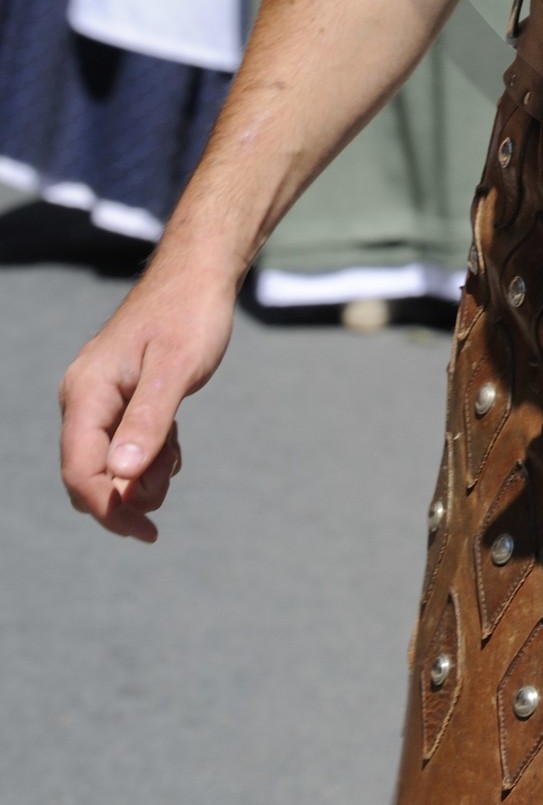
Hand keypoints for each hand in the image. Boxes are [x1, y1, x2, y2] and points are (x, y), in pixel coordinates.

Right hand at [58, 263, 236, 541]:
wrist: (201, 273)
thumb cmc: (190, 314)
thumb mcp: (175, 370)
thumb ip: (148, 422)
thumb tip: (121, 478)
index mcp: (87, 392)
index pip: (80, 471)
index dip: (108, 509)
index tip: (147, 531)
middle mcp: (84, 397)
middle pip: (90, 474)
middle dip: (128, 494)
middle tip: (170, 478)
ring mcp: (101, 397)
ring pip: (110, 463)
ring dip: (141, 475)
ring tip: (176, 454)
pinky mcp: (121, 397)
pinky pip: (125, 445)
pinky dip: (149, 456)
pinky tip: (173, 446)